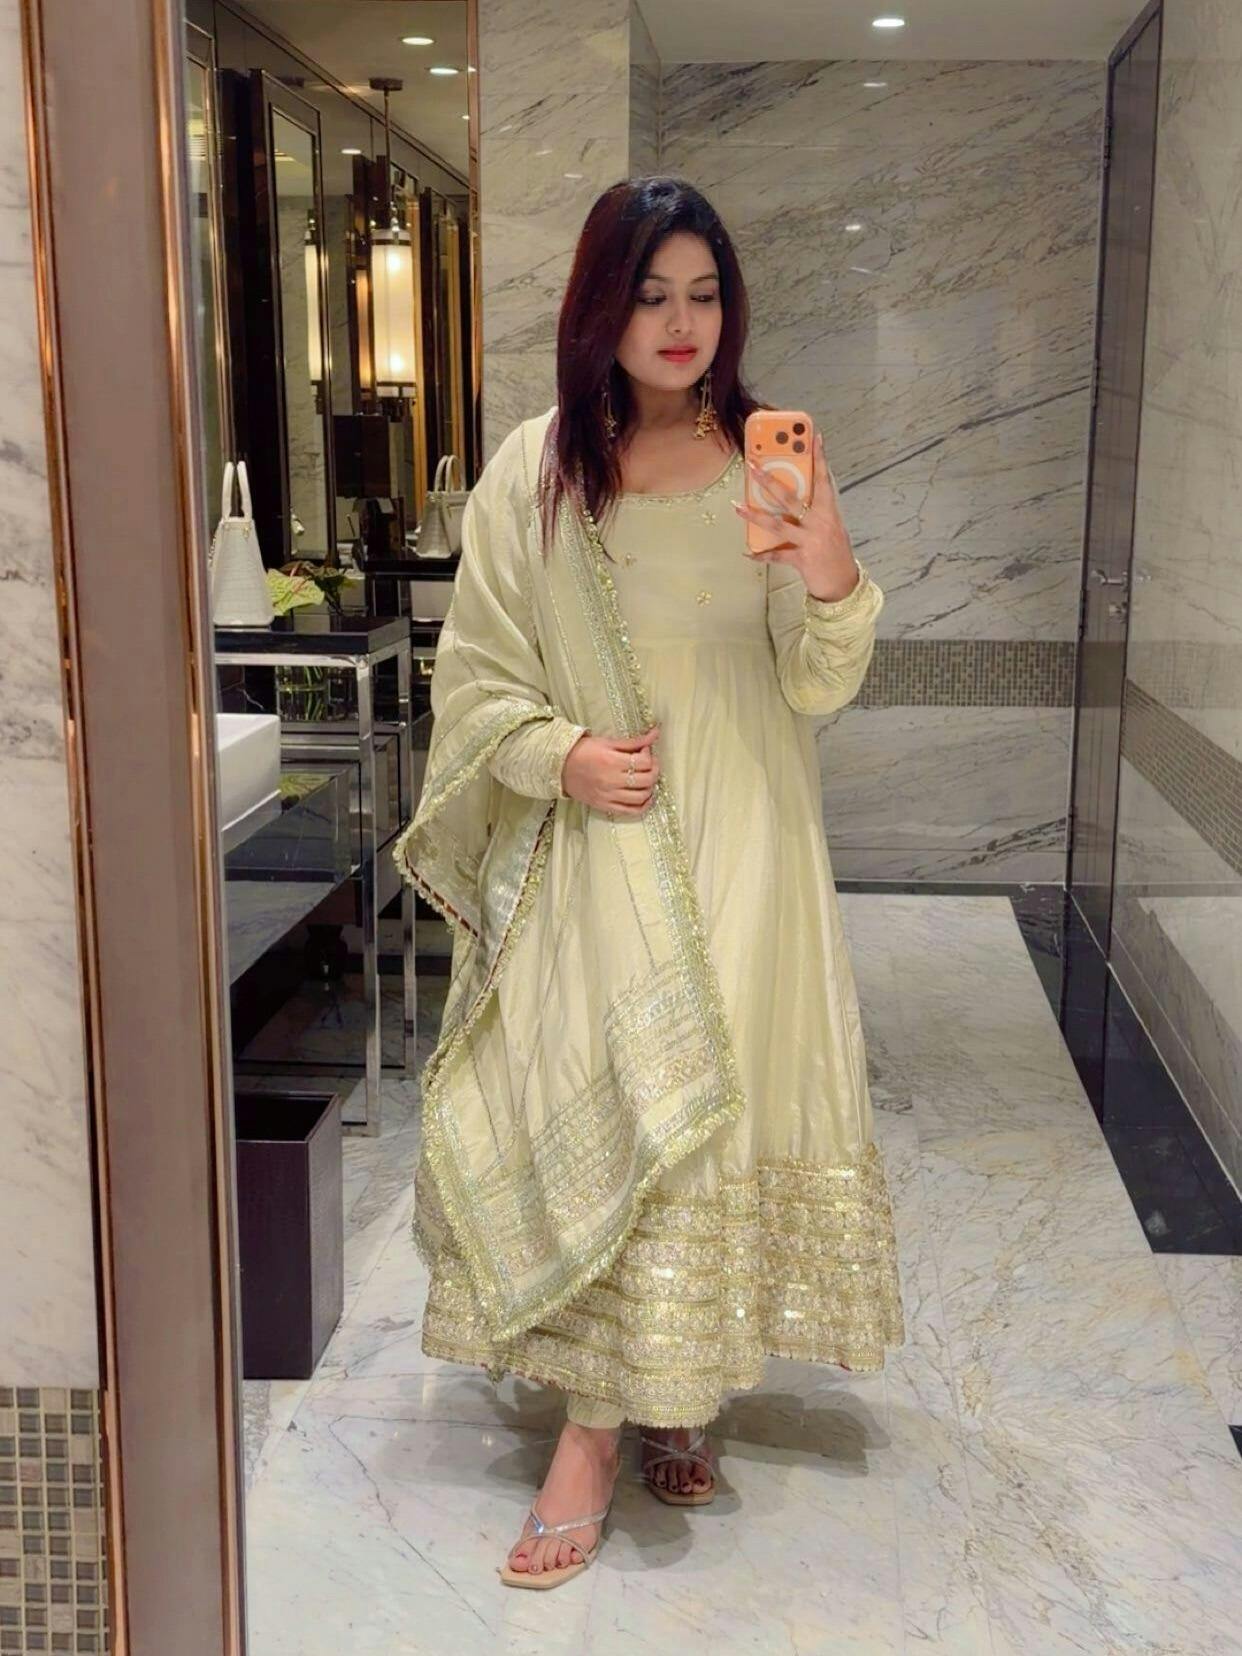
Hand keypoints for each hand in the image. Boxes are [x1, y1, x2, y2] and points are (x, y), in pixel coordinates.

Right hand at [562, 725, 660, 814]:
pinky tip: (645, 797)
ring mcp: (609, 796)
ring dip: (651, 787)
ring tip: (647, 778)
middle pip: (647, 779)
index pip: (644, 761)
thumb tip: (655, 733)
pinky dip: (643, 805)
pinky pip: (631, 811)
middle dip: (654, 770)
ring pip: (642, 796)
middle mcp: (611, 781)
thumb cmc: (583, 751)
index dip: (650, 755)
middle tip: (650, 764)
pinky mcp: (605, 806)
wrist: (559, 768)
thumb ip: (633, 741)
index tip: (645, 750)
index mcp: (612, 761)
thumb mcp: (607, 742)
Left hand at [732, 431, 860, 601]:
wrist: (844, 585)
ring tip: (738, 507)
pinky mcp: (802, 559)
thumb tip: (790, 497)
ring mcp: (810, 541)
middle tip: (753, 467)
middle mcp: (820, 523)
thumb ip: (815, 512)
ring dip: (755, 515)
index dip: (819, 458)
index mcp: (829, 511)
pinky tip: (748, 552)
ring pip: (778, 524)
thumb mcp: (831, 527)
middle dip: (769, 481)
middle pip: (791, 497)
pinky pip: (777, 555)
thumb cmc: (835, 553)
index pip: (824, 479)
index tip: (814, 437)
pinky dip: (762, 555)